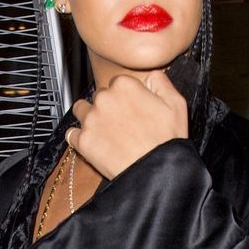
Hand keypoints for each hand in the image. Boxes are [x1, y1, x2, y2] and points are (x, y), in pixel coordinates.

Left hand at [66, 68, 186, 179]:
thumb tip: (149, 75)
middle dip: (107, 107)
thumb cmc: (167, 141)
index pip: (116, 83)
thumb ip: (160, 81)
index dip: (123, 97)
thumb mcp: (176, 103)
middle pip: (99, 96)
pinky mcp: (83, 141)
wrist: (156, 173)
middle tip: (121, 125)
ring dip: (89, 118)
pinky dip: (80, 138)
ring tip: (105, 133)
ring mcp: (91, 119)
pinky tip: (94, 144)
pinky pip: (72, 134)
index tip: (130, 109)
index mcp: (124, 84)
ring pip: (81, 110)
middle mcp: (104, 97)